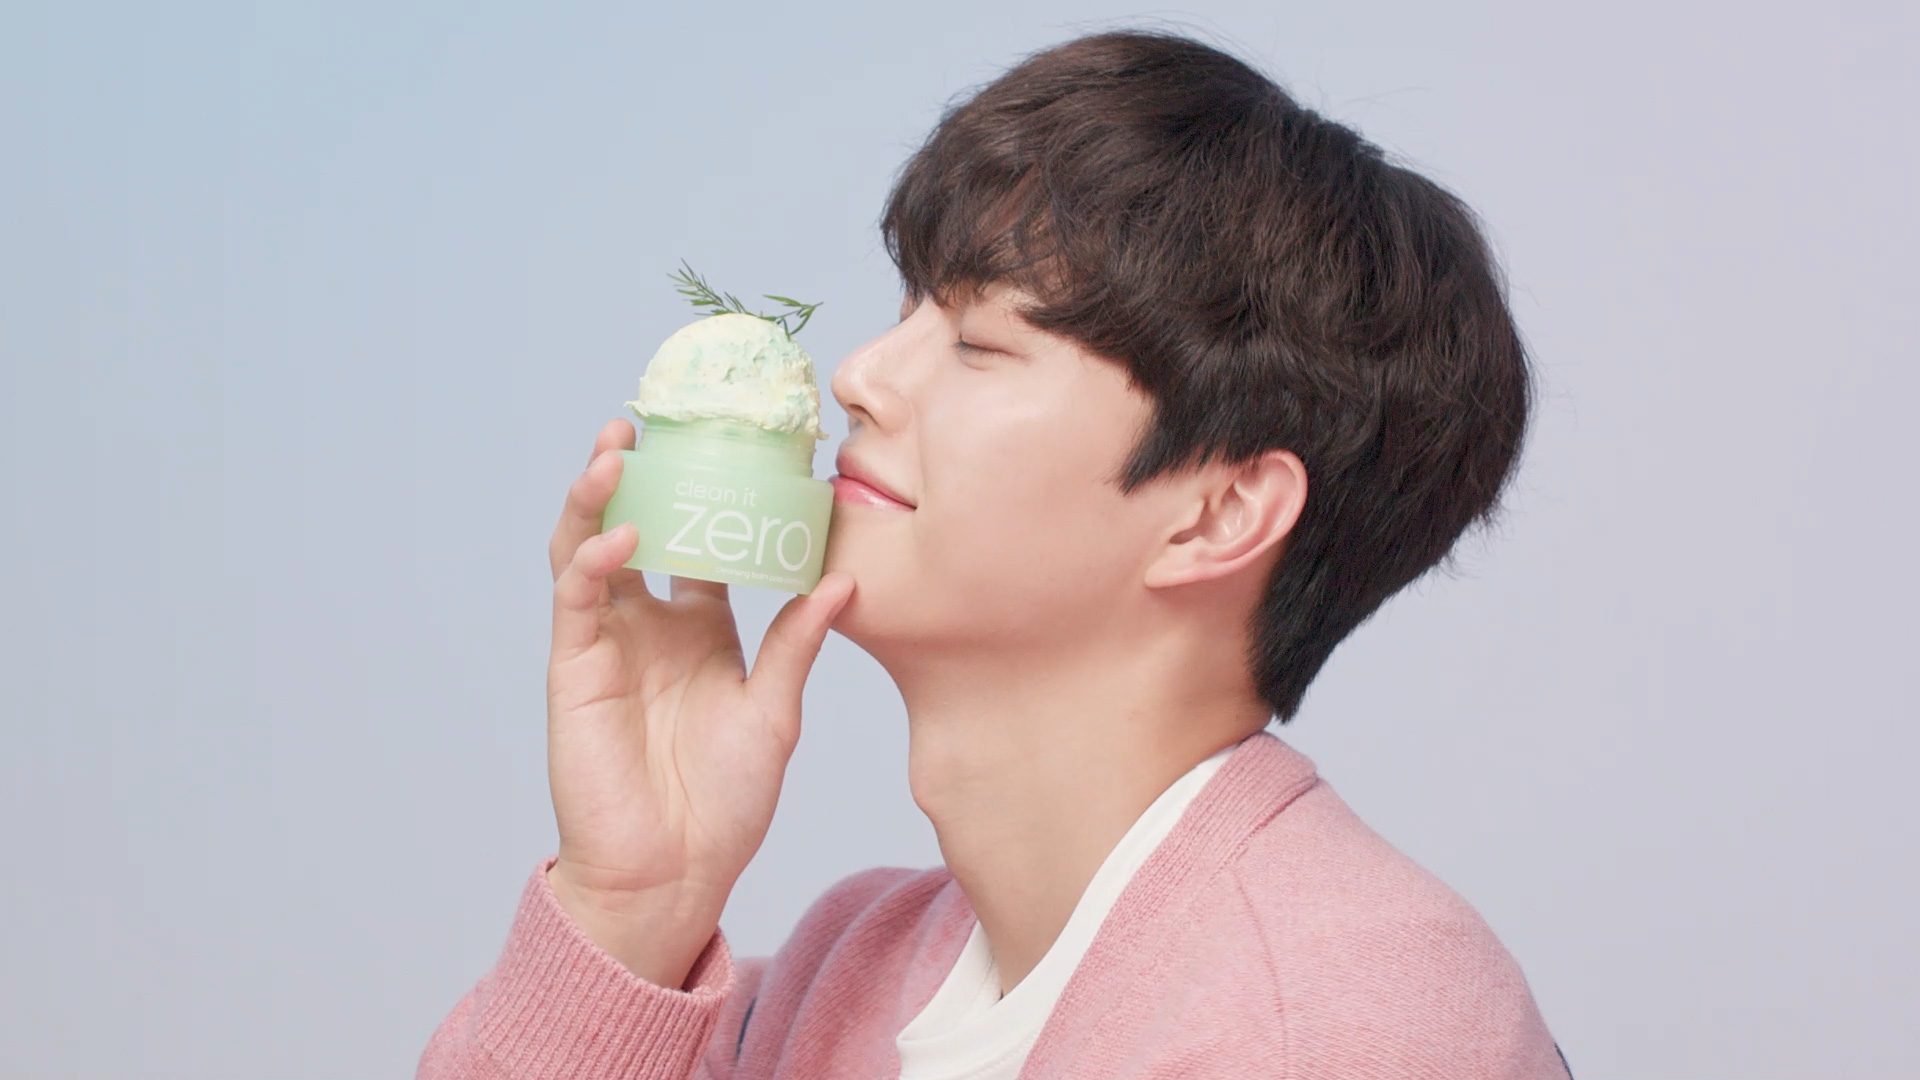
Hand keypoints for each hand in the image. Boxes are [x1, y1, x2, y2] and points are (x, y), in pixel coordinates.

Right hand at [542, 419, 854, 983]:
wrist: (675, 870)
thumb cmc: (725, 802)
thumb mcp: (775, 712)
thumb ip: (797, 643)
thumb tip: (845, 578)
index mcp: (700, 628)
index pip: (698, 541)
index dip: (707, 494)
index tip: (734, 441)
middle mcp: (649, 624)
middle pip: (635, 526)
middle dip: (638, 474)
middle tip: (651, 419)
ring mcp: (608, 641)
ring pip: (589, 546)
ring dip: (597, 496)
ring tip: (616, 448)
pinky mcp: (575, 667)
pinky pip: (576, 598)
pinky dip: (592, 559)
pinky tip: (622, 534)